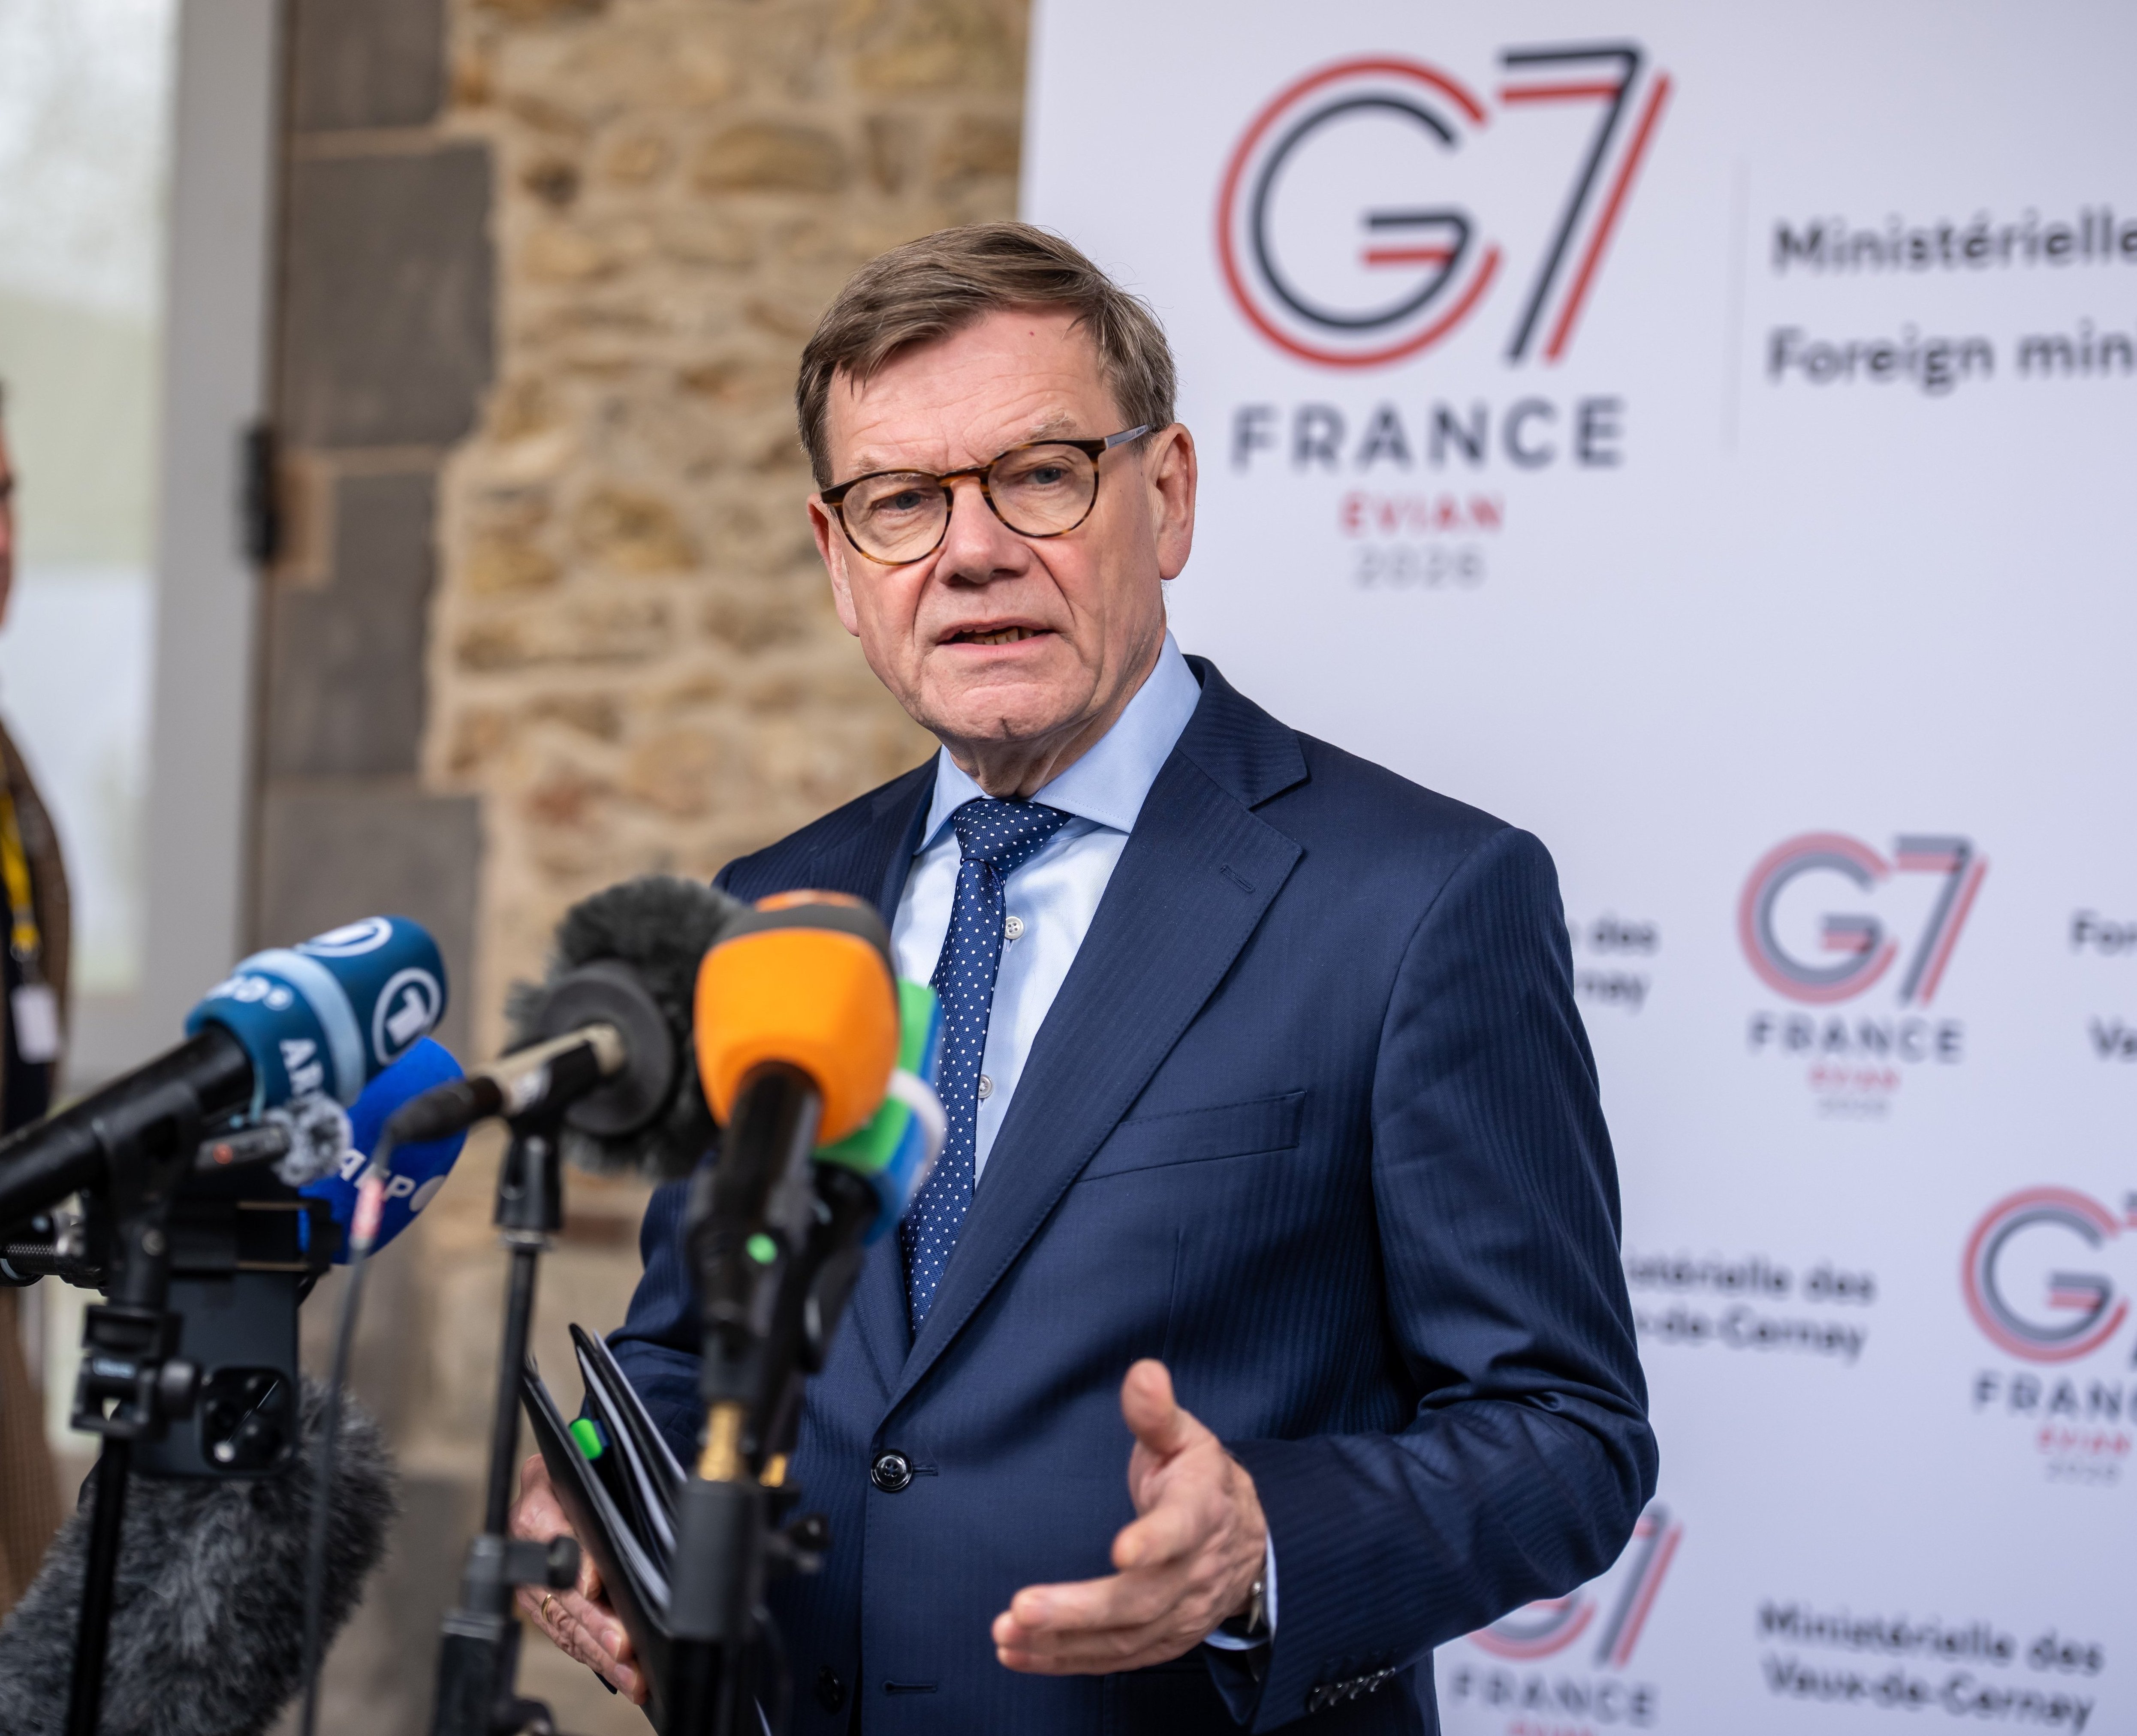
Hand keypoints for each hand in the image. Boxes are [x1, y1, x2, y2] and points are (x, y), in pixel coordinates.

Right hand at [510, 1453, 646, 1704]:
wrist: (564, 1480)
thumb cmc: (584, 1466)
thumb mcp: (585, 1461)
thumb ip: (595, 1468)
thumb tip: (607, 1474)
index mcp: (535, 1509)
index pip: (550, 1539)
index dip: (575, 1565)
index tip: (593, 1586)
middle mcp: (528, 1551)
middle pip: (561, 1594)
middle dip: (595, 1625)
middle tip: (623, 1645)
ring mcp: (533, 1586)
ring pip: (566, 1625)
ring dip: (600, 1652)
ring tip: (633, 1674)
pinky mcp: (543, 1609)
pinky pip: (568, 1637)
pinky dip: (595, 1657)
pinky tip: (621, 1673)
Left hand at [993, 1359, 1266, 1674]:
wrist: (1246, 1539)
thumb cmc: (1200, 1480)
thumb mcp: (1185, 1437)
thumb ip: (1157, 1412)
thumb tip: (1143, 1373)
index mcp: (1201, 1513)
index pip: (1181, 1530)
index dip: (1154, 1542)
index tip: (1120, 1549)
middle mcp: (1193, 1572)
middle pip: (1141, 1600)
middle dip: (1081, 1609)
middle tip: (1022, 1608)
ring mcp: (1179, 1614)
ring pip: (1124, 1638)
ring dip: (1063, 1641)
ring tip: (1008, 1634)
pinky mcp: (1161, 1640)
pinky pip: (1114, 1658)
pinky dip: (1065, 1660)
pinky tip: (1020, 1654)